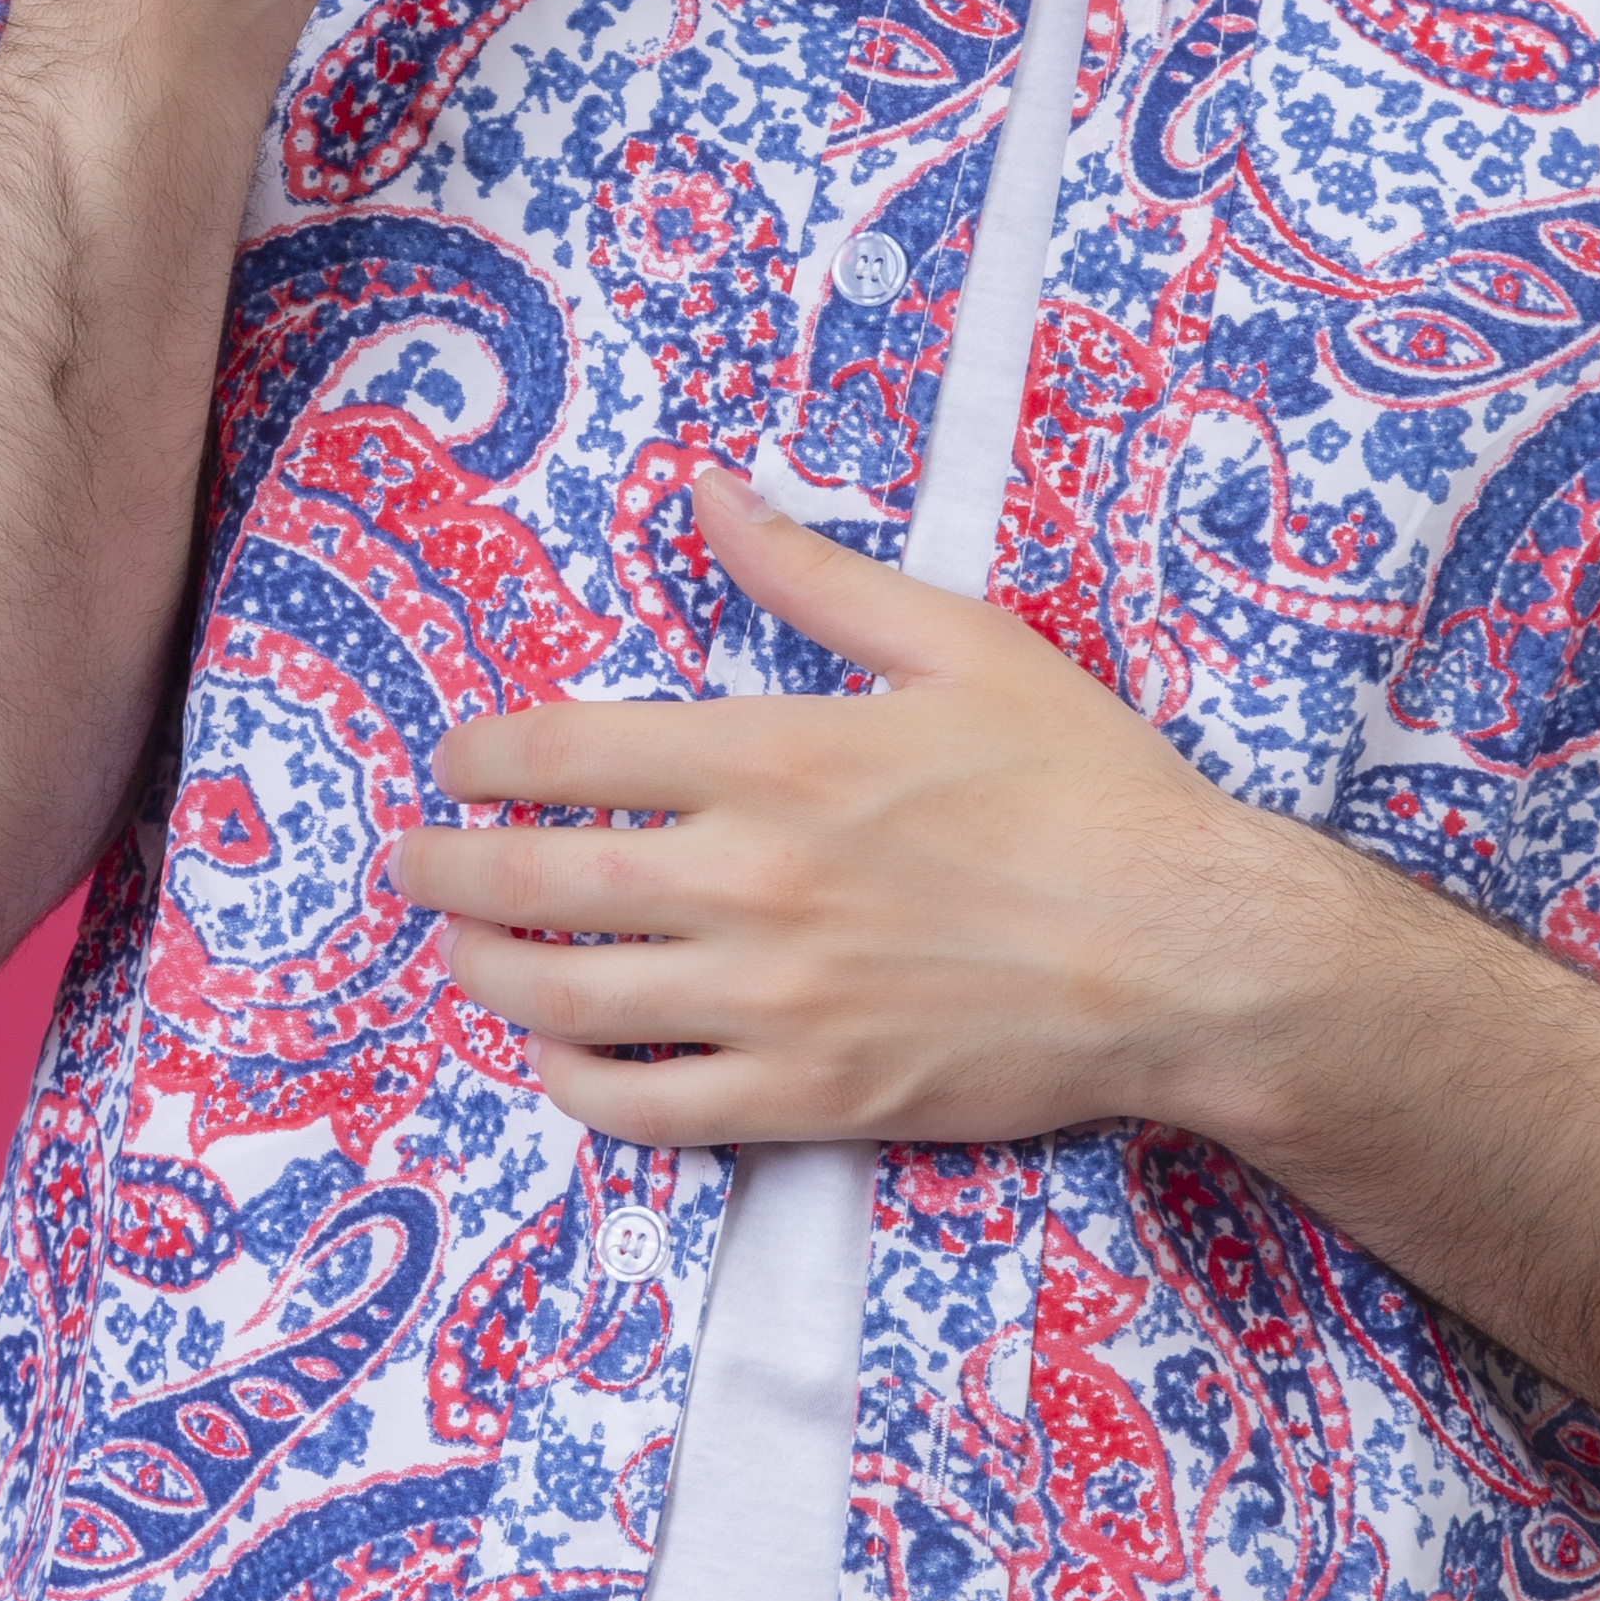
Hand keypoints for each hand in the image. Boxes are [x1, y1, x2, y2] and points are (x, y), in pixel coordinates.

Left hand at [395, 476, 1347, 1148]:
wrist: (1189, 950)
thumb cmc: (1085, 786)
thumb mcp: (959, 640)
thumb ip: (814, 571)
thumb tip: (708, 490)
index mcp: (776, 756)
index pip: (562, 755)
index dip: (479, 759)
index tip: (453, 762)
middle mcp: (752, 881)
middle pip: (534, 882)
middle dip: (443, 871)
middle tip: (410, 863)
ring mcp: (775, 1001)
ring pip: (566, 1001)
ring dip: (484, 976)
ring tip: (460, 955)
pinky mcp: (813, 1097)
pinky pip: (647, 1110)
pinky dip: (575, 1089)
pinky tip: (556, 1061)